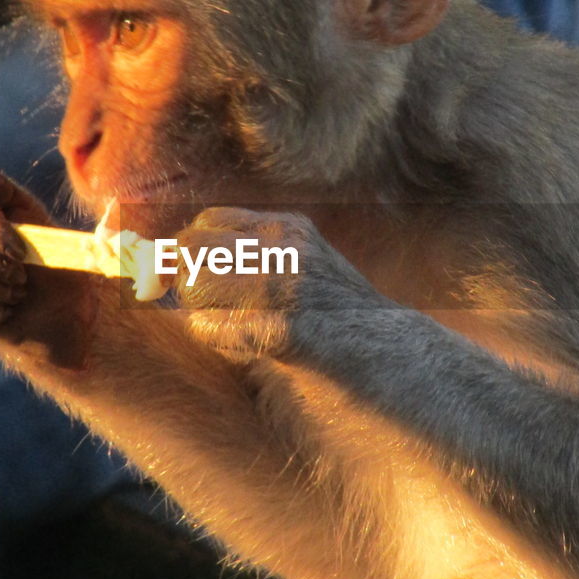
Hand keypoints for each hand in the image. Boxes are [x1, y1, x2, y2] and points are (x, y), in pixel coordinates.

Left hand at [173, 207, 377, 361]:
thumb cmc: (342, 320)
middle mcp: (287, 247)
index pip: (208, 222)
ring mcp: (290, 286)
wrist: (398, 356)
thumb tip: (181, 271)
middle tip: (205, 309)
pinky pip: (220, 327)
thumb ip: (254, 263)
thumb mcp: (303, 270)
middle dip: (187, 280)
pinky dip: (215, 336)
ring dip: (200, 312)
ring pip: (199, 284)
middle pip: (193, 247)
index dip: (192, 253)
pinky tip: (235, 345)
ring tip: (224, 331)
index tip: (196, 283)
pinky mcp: (292, 330)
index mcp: (288, 229)